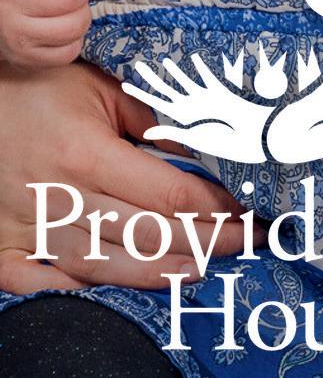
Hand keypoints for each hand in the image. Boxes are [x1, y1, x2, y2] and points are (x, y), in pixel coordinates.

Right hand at [0, 62, 263, 292]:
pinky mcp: (1, 244)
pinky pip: (38, 282)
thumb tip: (197, 151)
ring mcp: (28, 226)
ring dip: (156, 273)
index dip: (216, 207)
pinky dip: (76, 290)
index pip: (170, 194)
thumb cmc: (37, 88)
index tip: (244, 212)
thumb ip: (150, 120)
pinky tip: (112, 289)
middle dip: (206, 242)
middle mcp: (60, 196)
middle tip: (242, 244)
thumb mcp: (99, 89)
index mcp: (87, 154)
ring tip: (197, 272)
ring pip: (104, 265)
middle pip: (149, 234)